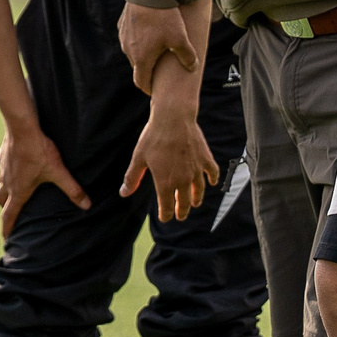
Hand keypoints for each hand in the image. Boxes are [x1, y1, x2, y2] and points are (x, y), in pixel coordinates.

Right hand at [0, 127, 88, 237]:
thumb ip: (72, 189)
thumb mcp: (58, 171)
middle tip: (11, 213)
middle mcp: (7, 182)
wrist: (22, 126)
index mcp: (18, 191)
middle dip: (5, 209)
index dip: (7, 229)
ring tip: (14, 189)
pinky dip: (6, 169)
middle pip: (0, 201)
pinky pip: (1, 165)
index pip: (9, 216)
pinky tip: (14, 163)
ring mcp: (2, 168)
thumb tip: (87, 205)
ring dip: (4, 189)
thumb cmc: (39, 151)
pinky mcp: (3, 154)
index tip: (6, 240)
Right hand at [118, 1, 195, 95]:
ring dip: (142, 53)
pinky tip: (148, 30)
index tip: (154, 90)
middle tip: (159, 67)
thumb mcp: (180, 38)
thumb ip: (187, 56)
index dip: (148, 88)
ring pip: (132, 51)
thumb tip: (193, 67)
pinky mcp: (122, 24)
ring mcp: (124, 37)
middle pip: (137, 66)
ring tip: (155, 47)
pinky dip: (138, 39)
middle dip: (147, 69)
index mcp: (141, 58)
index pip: (141, 82)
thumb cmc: (164, 17)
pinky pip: (129, 37)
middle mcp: (129, 50)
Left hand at [120, 101, 221, 222]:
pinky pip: (212, 172)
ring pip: (198, 190)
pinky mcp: (205, 158)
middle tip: (181, 215)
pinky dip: (213, 178)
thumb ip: (132, 178)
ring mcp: (195, 170)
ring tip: (195, 203)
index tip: (165, 218)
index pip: (166, 207)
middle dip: (181, 211)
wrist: (173, 119)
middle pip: (184, 202)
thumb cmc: (153, 138)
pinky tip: (211, 182)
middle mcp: (182, 180)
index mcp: (165, 183)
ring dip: (196, 199)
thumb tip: (123, 193)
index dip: (165, 215)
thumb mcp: (139, 158)